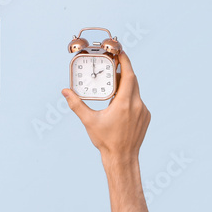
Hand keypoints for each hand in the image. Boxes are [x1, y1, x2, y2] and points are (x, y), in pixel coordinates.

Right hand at [62, 51, 150, 165]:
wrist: (122, 159)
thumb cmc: (106, 141)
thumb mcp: (89, 121)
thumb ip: (77, 105)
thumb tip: (65, 92)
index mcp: (124, 104)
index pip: (129, 76)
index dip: (125, 62)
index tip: (120, 52)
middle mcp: (137, 105)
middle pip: (133, 80)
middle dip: (124, 70)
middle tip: (113, 63)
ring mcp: (143, 112)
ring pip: (136, 91)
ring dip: (126, 84)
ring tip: (114, 81)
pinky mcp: (146, 117)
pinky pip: (138, 101)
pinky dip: (130, 96)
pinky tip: (120, 100)